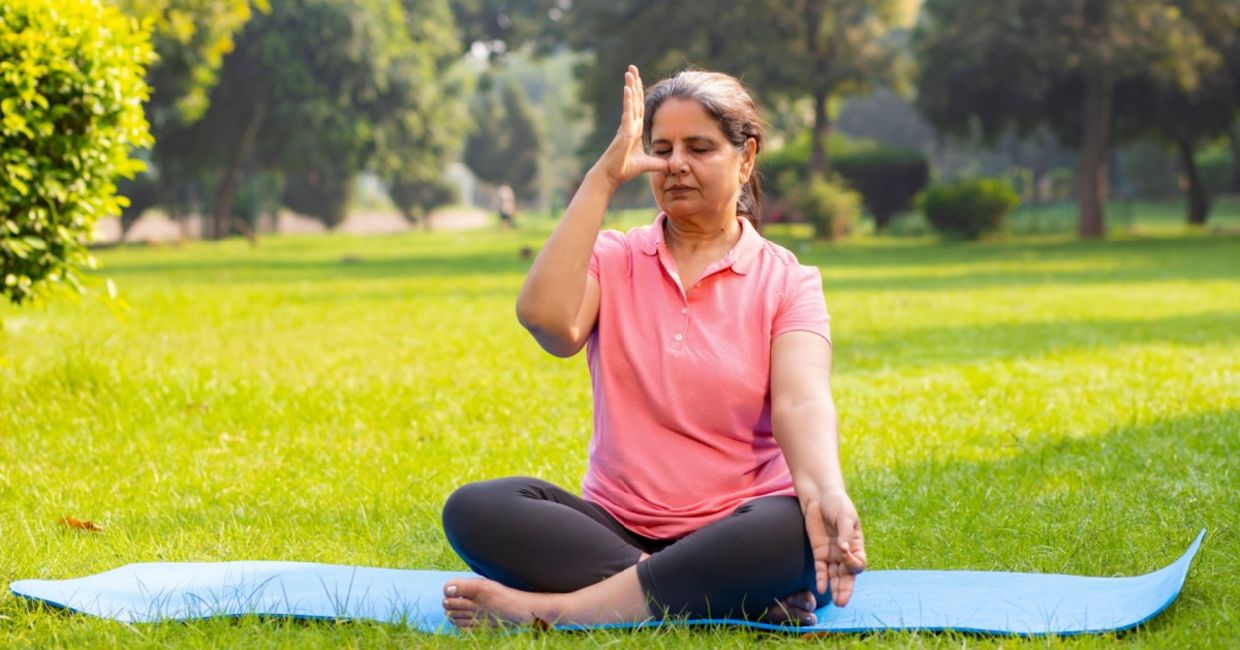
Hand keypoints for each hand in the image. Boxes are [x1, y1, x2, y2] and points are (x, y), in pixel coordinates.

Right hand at [591, 65, 667, 188]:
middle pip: (633, 100)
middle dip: (634, 83)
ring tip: (630, 71)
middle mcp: (629, 125)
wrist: (610, 177)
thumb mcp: (647, 164)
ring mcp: (625, 128)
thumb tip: (672, 166)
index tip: (639, 79)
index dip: (639, 93)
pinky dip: (628, 102)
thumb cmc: (624, 170)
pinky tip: (628, 89)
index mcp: (634, 129)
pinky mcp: (623, 133)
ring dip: (630, 86)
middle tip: (632, 67)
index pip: (639, 107)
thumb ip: (658, 163)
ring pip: (630, 103)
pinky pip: (627, 114)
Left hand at [803, 491, 866, 606]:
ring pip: (835, 576)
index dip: (853, 564)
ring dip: (835, 588)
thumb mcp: (844, 516)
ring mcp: (832, 554)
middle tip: (843, 602)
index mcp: (856, 544)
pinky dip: (822, 579)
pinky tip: (821, 589)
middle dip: (846, 589)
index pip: (859, 563)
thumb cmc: (837, 504)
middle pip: (848, 575)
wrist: (820, 497)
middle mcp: (845, 553)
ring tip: (836, 602)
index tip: (845, 554)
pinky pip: (821, 569)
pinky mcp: (819, 553)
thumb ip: (844, 533)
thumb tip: (844, 550)